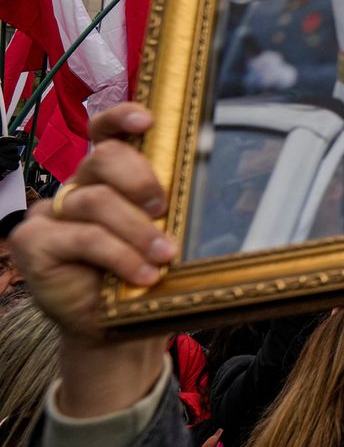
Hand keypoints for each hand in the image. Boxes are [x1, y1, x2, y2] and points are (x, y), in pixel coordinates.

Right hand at [9, 103, 173, 417]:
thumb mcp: (160, 235)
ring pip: (95, 201)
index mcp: (106, 178)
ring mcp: (50, 214)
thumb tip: (206, 184)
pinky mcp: (33, 243)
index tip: (148, 121)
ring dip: (136, 229)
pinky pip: (82, 237)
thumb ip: (166, 207)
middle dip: (139, 178)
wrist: (114, 328)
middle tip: (164, 208)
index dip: (122, 118)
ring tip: (165, 254)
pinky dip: (119, 255)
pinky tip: (144, 273)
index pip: (104, 133)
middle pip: (102, 158)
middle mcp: (76, 189)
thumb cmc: (141, 275)